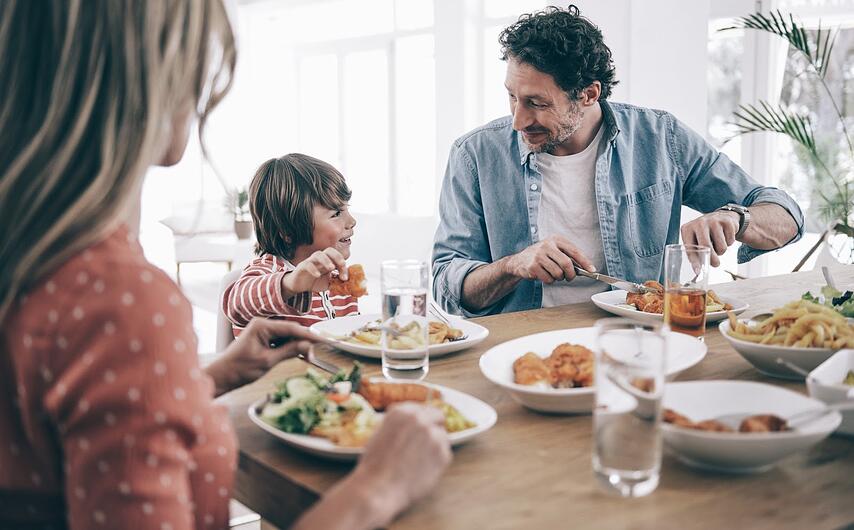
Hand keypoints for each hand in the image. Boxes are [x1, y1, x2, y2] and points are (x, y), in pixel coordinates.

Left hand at [207, 318, 321, 394]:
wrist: (222, 376)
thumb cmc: (240, 369)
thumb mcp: (268, 361)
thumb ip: (290, 351)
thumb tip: (309, 346)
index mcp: (262, 326)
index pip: (292, 328)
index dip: (310, 335)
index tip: (324, 340)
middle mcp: (263, 324)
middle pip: (291, 331)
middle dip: (306, 340)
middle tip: (322, 349)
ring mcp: (263, 331)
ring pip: (287, 336)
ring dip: (299, 345)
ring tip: (313, 354)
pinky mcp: (263, 339)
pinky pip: (281, 341)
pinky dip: (291, 348)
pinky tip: (302, 354)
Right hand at [282, 248, 347, 293]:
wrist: (299, 286)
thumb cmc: (314, 281)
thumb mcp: (329, 283)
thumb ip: (338, 282)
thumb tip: (349, 284)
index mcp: (328, 261)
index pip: (338, 257)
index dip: (343, 266)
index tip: (345, 278)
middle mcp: (320, 259)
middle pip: (329, 250)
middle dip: (337, 256)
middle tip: (342, 265)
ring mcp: (311, 261)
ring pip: (318, 255)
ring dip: (326, 260)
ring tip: (331, 268)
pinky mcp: (302, 267)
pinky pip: (307, 264)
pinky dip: (313, 269)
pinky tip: (317, 275)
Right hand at [350, 403, 451, 521]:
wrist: (380, 487)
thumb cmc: (375, 465)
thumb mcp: (381, 433)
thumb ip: (399, 424)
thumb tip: (411, 424)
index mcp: (402, 412)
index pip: (423, 408)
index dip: (422, 419)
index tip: (421, 428)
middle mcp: (421, 419)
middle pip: (438, 416)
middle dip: (433, 427)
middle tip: (426, 442)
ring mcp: (434, 436)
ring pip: (442, 436)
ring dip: (435, 445)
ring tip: (418, 461)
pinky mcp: (444, 455)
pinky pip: (445, 454)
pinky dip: (436, 461)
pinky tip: (421, 470)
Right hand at [503, 235, 594, 283]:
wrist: (519, 261)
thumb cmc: (541, 257)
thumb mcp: (554, 251)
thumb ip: (568, 257)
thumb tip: (585, 268)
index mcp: (555, 239)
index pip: (574, 251)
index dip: (585, 262)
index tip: (592, 270)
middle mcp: (547, 245)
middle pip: (567, 263)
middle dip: (571, 274)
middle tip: (569, 277)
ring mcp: (539, 255)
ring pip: (558, 273)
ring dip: (558, 278)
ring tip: (553, 274)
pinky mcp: (533, 266)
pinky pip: (548, 279)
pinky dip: (549, 281)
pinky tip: (544, 275)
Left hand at [681, 211, 739, 266]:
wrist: (720, 217)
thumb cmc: (704, 234)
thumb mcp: (695, 241)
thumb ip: (695, 255)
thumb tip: (698, 272)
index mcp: (687, 229)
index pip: (690, 248)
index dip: (695, 261)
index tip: (699, 271)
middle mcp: (699, 223)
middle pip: (706, 247)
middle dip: (713, 259)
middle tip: (716, 264)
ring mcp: (713, 221)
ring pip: (721, 246)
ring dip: (721, 251)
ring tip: (718, 244)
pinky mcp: (726, 222)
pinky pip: (731, 241)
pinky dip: (729, 243)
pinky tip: (724, 236)